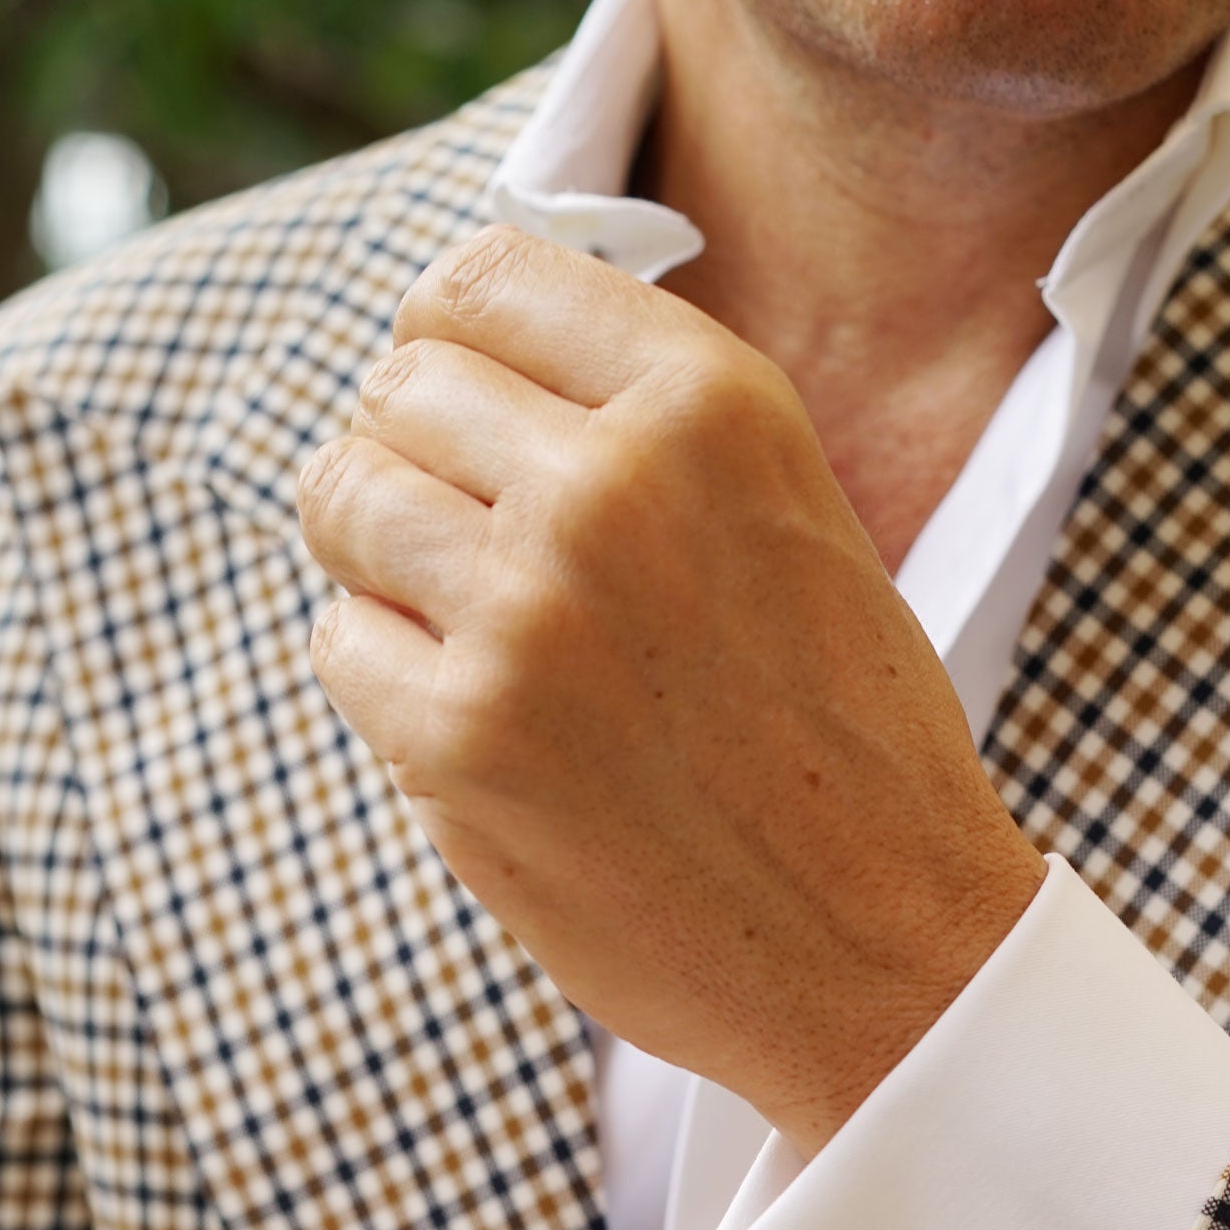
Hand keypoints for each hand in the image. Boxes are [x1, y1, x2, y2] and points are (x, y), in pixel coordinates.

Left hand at [297, 226, 1046, 1154]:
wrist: (890, 952)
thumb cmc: (847, 747)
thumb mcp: (795, 518)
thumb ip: (651, 425)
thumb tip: (464, 357)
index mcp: (713, 405)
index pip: (485, 278)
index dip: (452, 341)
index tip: (467, 410)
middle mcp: (612, 486)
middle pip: (399, 388)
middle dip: (418, 462)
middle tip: (481, 557)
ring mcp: (526, 614)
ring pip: (343, 500)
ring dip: (380, 563)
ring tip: (469, 632)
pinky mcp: (463, 742)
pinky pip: (339, 644)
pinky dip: (387, 684)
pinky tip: (484, 732)